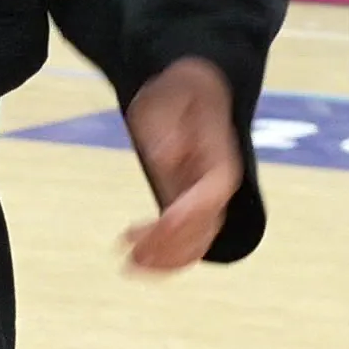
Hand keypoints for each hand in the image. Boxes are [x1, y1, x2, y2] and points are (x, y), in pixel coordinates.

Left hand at [119, 58, 240, 272]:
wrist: (191, 89)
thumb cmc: (179, 88)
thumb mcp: (168, 93)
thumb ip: (166, 123)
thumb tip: (166, 157)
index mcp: (219, 153)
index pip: (213, 193)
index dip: (191, 213)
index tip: (162, 221)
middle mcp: (216, 183)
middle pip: (206, 226)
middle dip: (171, 244)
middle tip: (132, 248)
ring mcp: (203, 198)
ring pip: (197, 242)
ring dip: (166, 257)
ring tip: (129, 259)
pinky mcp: (187, 206)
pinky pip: (185, 240)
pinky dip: (164, 254)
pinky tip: (134, 252)